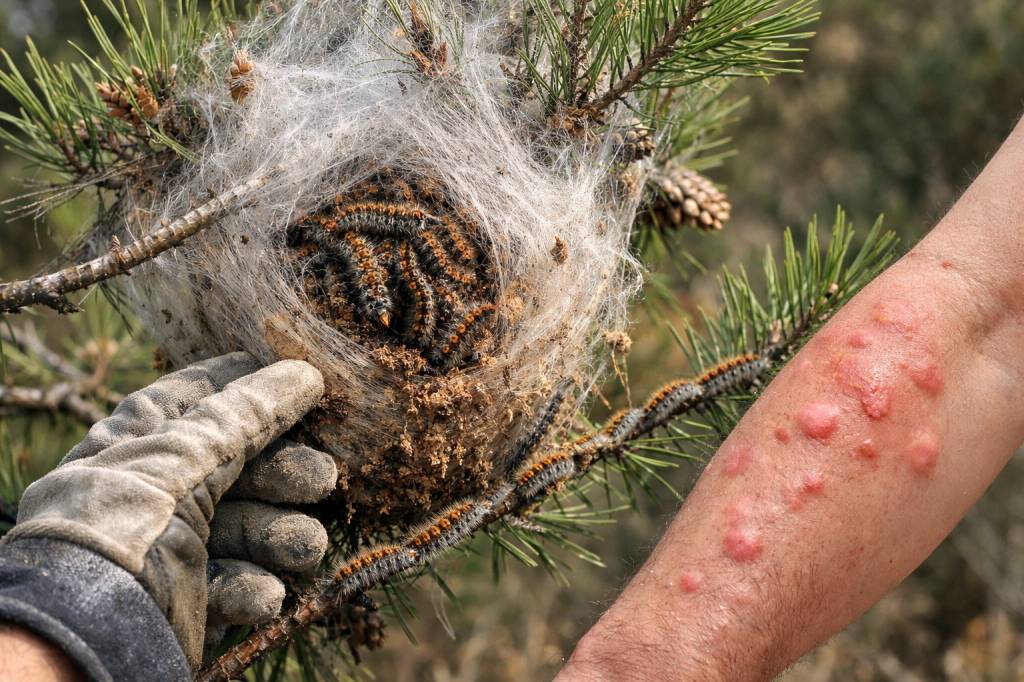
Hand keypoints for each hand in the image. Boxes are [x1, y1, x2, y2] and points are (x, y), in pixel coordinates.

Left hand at [4, 352, 331, 668]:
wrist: (83, 632)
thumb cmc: (120, 524)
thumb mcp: (180, 456)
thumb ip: (244, 414)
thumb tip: (304, 373)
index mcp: (134, 442)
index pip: (195, 398)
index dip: (245, 385)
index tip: (298, 380)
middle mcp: (152, 489)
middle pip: (236, 466)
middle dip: (283, 474)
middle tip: (322, 478)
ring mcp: (169, 545)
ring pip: (244, 526)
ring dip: (278, 535)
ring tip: (306, 546)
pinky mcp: (186, 597)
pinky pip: (232, 582)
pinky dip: (252, 587)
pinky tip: (265, 592)